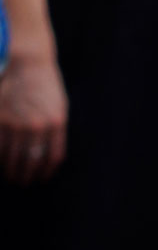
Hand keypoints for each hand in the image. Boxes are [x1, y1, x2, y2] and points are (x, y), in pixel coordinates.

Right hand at [0, 52, 65, 184]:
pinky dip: (0, 159)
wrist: (29, 67)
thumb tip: (49, 157)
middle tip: (24, 182)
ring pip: (13, 157)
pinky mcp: (1, 121)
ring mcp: (17, 124)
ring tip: (12, 177)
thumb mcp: (59, 108)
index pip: (53, 157)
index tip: (41, 179)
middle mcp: (37, 126)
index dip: (47, 172)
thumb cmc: (46, 88)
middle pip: (32, 161)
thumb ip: (56, 131)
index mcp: (57, 123)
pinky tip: (1, 164)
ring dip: (12, 171)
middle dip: (27, 176)